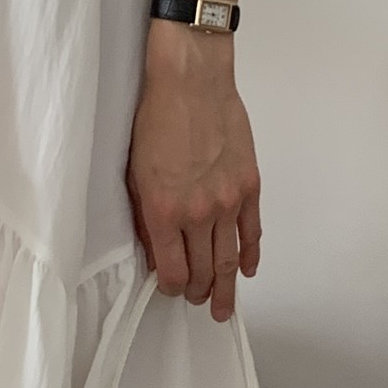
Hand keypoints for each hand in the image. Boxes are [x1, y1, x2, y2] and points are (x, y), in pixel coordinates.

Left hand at [125, 25, 261, 321]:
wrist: (191, 80)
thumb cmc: (155, 119)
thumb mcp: (135, 173)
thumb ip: (146, 217)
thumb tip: (156, 250)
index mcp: (165, 212)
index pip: (173, 271)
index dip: (172, 288)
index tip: (172, 290)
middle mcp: (199, 214)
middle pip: (204, 272)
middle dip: (200, 293)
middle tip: (199, 302)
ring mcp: (229, 202)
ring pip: (230, 260)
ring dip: (227, 288)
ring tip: (224, 307)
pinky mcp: (249, 186)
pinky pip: (252, 232)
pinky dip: (251, 256)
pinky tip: (248, 271)